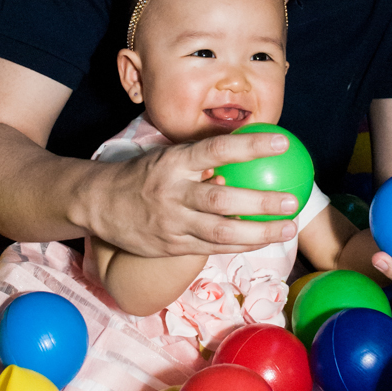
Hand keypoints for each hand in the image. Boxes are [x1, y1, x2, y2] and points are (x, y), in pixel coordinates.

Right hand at [82, 131, 298, 257]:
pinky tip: (262, 240)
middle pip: (223, 201)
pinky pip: (211, 248)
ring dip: (259, 233)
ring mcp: (171, 223)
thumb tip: (248, 146)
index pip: (217, 149)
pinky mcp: (171, 246)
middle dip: (261, 203)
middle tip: (292, 200)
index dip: (250, 146)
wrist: (98, 203)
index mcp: (174, 163)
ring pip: (221, 233)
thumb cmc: (144, 175)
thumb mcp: (169, 156)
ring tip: (288, 228)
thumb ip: (202, 157)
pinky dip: (239, 245)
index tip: (282, 142)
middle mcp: (173, 193)